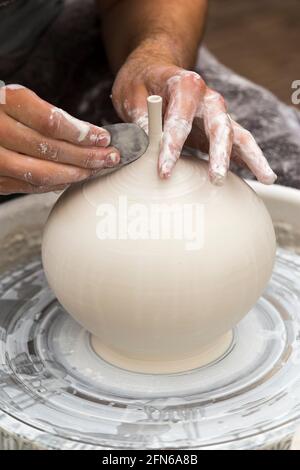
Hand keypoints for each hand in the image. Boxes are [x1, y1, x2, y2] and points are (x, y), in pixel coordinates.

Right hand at [0, 85, 119, 194]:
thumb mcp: (16, 98)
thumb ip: (46, 115)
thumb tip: (90, 136)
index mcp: (3, 103)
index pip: (50, 122)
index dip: (80, 133)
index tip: (103, 137)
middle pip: (50, 150)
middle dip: (86, 156)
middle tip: (110, 157)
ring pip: (41, 173)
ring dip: (75, 174)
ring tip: (96, 169)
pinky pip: (30, 186)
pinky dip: (56, 184)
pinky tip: (73, 178)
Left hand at [112, 59, 276, 184]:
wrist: (154, 71)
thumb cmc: (142, 83)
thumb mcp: (131, 95)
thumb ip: (140, 118)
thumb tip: (143, 146)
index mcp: (186, 85)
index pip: (180, 120)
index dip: (171, 147)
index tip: (164, 171)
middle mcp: (208, 98)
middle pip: (220, 126)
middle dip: (219, 154)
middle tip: (216, 178)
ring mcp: (216, 113)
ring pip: (239, 134)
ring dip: (251, 157)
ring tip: (266, 178)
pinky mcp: (218, 127)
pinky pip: (239, 142)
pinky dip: (250, 158)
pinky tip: (262, 176)